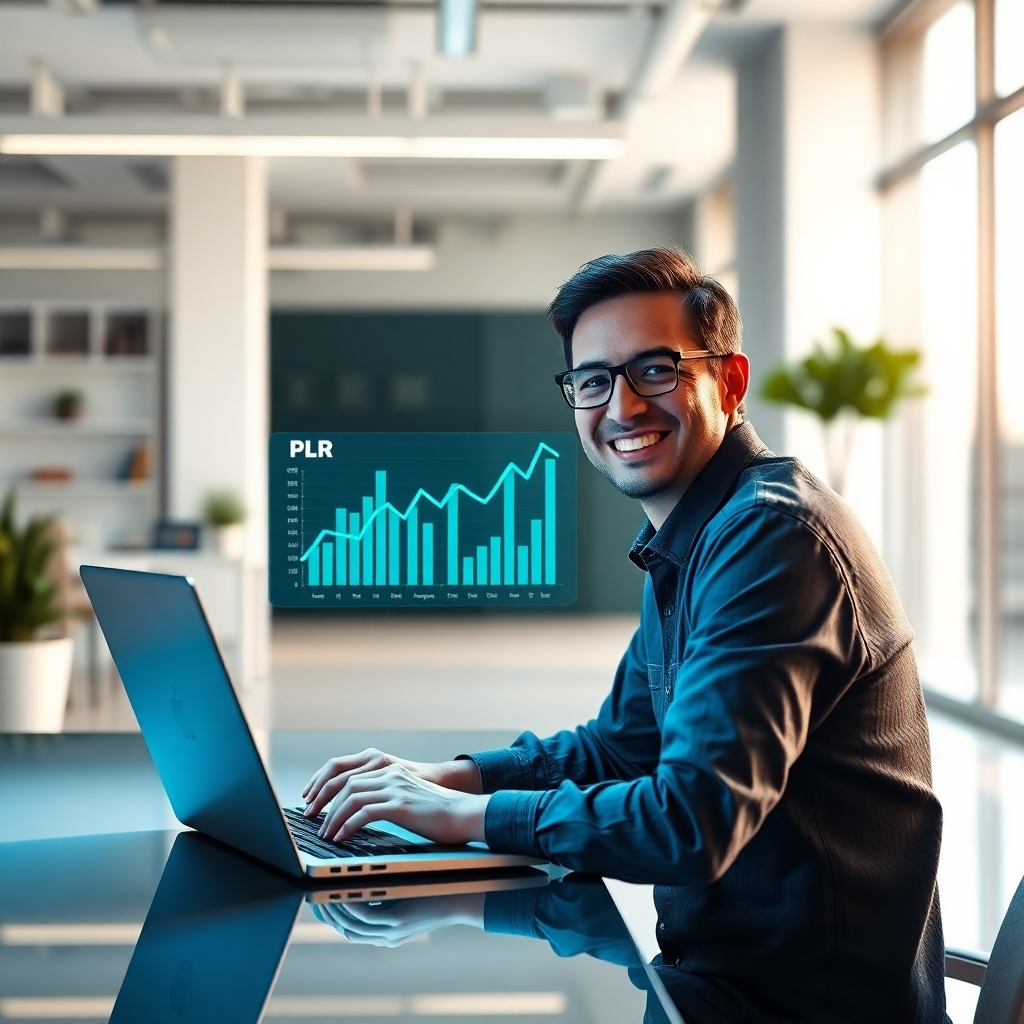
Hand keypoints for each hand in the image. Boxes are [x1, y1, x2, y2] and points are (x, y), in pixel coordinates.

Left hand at [311, 761, 489, 845]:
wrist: (465, 814)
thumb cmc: (438, 814)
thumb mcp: (408, 799)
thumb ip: (386, 799)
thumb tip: (359, 815)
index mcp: (391, 770)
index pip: (348, 771)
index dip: (326, 785)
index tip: (314, 802)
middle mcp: (391, 774)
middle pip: (345, 783)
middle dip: (324, 802)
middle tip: (313, 820)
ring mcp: (396, 788)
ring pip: (351, 797)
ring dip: (333, 817)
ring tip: (326, 834)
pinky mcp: (400, 805)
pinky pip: (364, 813)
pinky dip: (348, 825)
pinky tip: (342, 837)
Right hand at [311, 893, 484, 946]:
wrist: (469, 890)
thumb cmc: (440, 881)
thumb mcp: (409, 885)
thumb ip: (387, 883)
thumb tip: (366, 863)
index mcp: (388, 926)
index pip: (350, 925)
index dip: (330, 911)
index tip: (317, 894)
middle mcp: (388, 934)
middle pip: (346, 929)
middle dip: (325, 912)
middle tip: (311, 891)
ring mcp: (393, 931)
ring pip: (352, 927)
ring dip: (332, 910)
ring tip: (320, 890)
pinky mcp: (399, 923)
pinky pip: (367, 919)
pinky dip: (350, 907)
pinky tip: (342, 892)